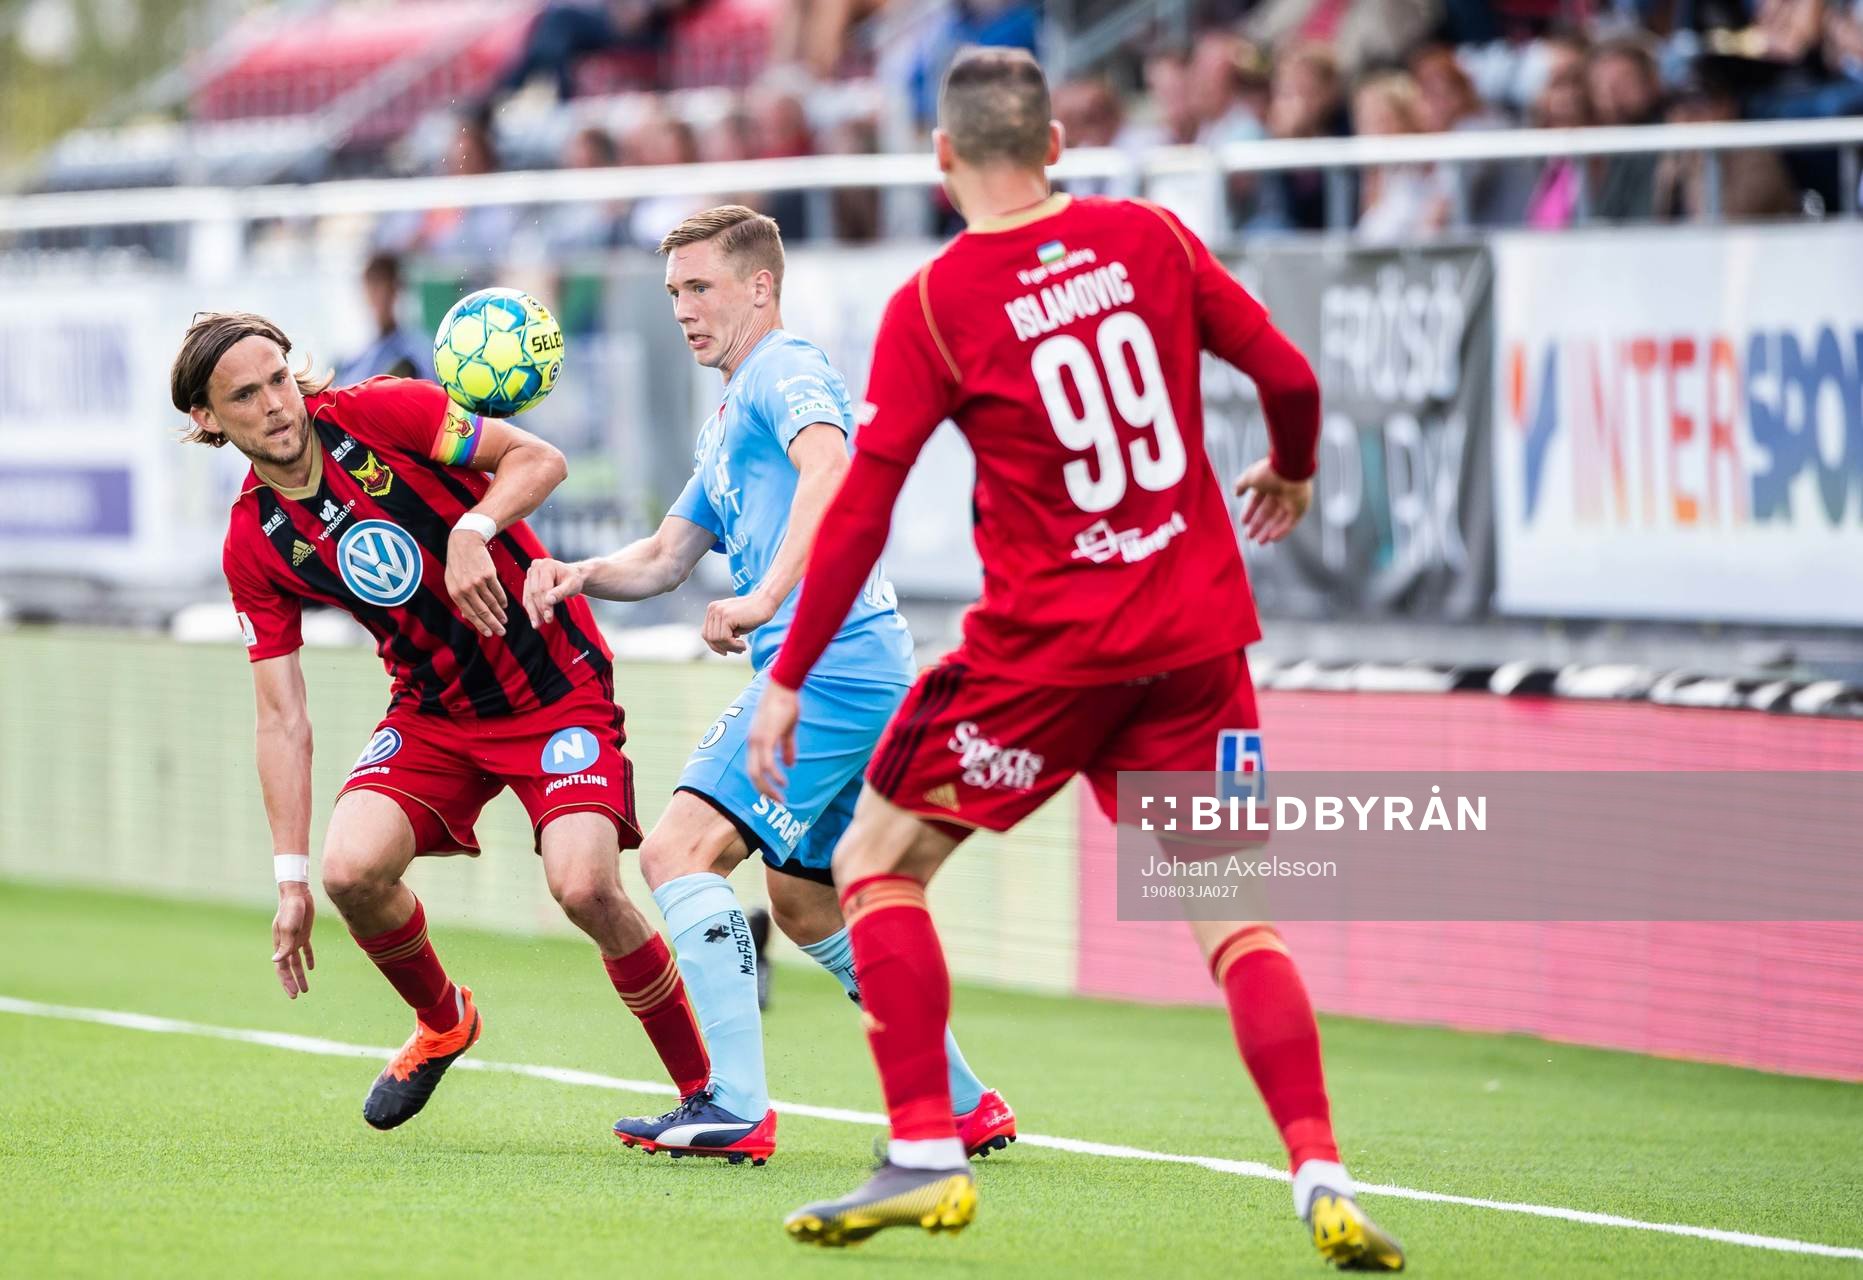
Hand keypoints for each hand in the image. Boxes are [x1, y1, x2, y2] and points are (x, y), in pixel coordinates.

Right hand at [272, 883, 315, 998]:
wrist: (297, 893)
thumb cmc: (291, 909)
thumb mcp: (289, 927)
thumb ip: (284, 944)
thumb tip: (276, 961)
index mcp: (279, 944)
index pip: (281, 968)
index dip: (286, 981)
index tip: (293, 993)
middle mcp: (286, 944)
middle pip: (288, 968)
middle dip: (291, 982)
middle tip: (297, 996)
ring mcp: (295, 939)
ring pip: (297, 961)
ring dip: (300, 974)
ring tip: (305, 988)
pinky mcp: (304, 933)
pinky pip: (305, 949)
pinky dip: (308, 959)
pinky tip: (311, 968)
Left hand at [446, 529, 506, 636]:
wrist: (465, 542)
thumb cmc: (458, 563)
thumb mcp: (452, 581)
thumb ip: (460, 599)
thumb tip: (467, 617)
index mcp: (455, 593)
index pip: (470, 614)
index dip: (481, 625)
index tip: (489, 633)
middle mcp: (466, 589)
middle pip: (483, 611)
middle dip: (493, 624)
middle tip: (501, 632)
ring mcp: (477, 582)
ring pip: (491, 603)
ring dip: (499, 614)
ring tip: (505, 620)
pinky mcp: (489, 574)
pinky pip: (497, 591)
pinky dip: (502, 600)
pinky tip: (504, 606)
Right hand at [524, 558, 584, 627]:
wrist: (571, 576)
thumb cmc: (573, 579)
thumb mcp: (572, 585)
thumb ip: (560, 592)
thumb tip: (548, 601)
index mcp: (547, 565)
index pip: (543, 588)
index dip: (545, 605)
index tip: (549, 618)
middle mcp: (535, 567)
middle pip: (534, 592)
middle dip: (539, 610)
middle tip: (542, 623)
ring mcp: (530, 574)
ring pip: (528, 596)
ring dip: (532, 612)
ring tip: (537, 624)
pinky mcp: (528, 582)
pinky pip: (527, 597)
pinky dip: (531, 609)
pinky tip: (535, 619)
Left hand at [702, 593, 776, 656]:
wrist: (766, 603)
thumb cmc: (753, 615)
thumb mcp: (734, 625)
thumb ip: (723, 632)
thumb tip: (716, 647)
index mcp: (712, 609)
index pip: (706, 634)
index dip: (715, 646)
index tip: (726, 652)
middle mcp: (713, 609)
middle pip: (709, 638)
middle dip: (722, 648)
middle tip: (737, 651)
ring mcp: (719, 611)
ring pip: (717, 639)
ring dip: (730, 648)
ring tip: (742, 647)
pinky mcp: (727, 616)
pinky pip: (725, 638)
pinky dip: (734, 645)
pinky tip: (743, 645)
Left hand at [747, 682, 800, 800]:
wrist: (783, 686)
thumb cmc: (785, 704)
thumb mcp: (787, 729)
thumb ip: (787, 748)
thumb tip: (790, 765)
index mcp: (755, 741)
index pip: (754, 768)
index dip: (762, 782)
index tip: (774, 793)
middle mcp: (753, 742)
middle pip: (753, 774)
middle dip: (764, 791)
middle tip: (777, 802)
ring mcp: (758, 740)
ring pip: (758, 772)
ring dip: (768, 788)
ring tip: (780, 799)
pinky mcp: (767, 737)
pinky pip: (767, 762)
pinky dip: (774, 775)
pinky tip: (783, 782)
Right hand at [1233, 458, 1311, 544]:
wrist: (1290, 469)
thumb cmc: (1269, 472)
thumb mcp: (1249, 478)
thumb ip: (1241, 485)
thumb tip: (1235, 493)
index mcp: (1268, 484)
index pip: (1258, 500)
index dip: (1250, 511)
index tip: (1243, 522)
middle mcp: (1280, 493)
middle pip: (1267, 512)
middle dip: (1258, 524)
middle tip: (1248, 536)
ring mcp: (1291, 501)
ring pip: (1279, 520)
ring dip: (1268, 531)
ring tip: (1259, 542)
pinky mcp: (1300, 508)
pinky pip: (1290, 523)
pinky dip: (1282, 531)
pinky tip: (1272, 539)